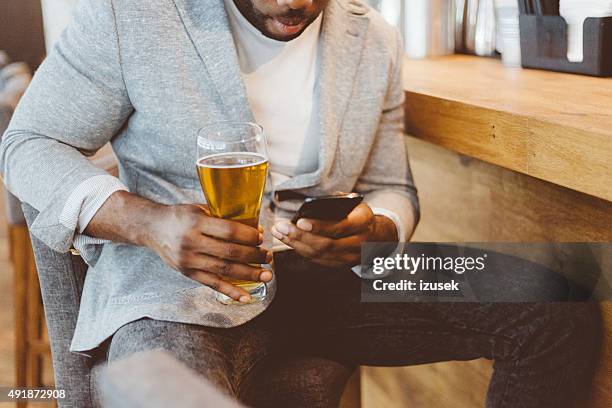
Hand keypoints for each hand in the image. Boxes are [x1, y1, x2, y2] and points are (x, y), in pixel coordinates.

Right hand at [146, 204, 272, 302]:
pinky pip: (213, 284)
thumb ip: (222, 217)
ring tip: (266, 275)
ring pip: (224, 270)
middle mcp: (191, 242)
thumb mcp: (199, 209)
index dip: (248, 236)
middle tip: (269, 256)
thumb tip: (254, 227)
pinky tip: (246, 297)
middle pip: (230, 252)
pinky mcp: (187, 273)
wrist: (152, 228)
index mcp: (196, 222)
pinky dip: (231, 292)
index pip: (229, 231)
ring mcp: (189, 260)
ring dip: (249, 274)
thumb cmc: (180, 216)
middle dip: (254, 256)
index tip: (261, 237)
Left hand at [271, 204, 397, 266]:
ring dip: (295, 244)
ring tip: (279, 232)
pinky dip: (301, 250)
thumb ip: (335, 204)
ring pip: (319, 254)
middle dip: (300, 236)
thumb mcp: (352, 204)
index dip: (319, 226)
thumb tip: (309, 205)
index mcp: (363, 223)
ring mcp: (350, 258)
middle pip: (326, 244)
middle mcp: (359, 243)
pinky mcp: (341, 265)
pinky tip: (288, 240)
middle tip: (281, 226)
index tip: (300, 221)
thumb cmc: (357, 215)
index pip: (340, 227)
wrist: (376, 236)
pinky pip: (318, 260)